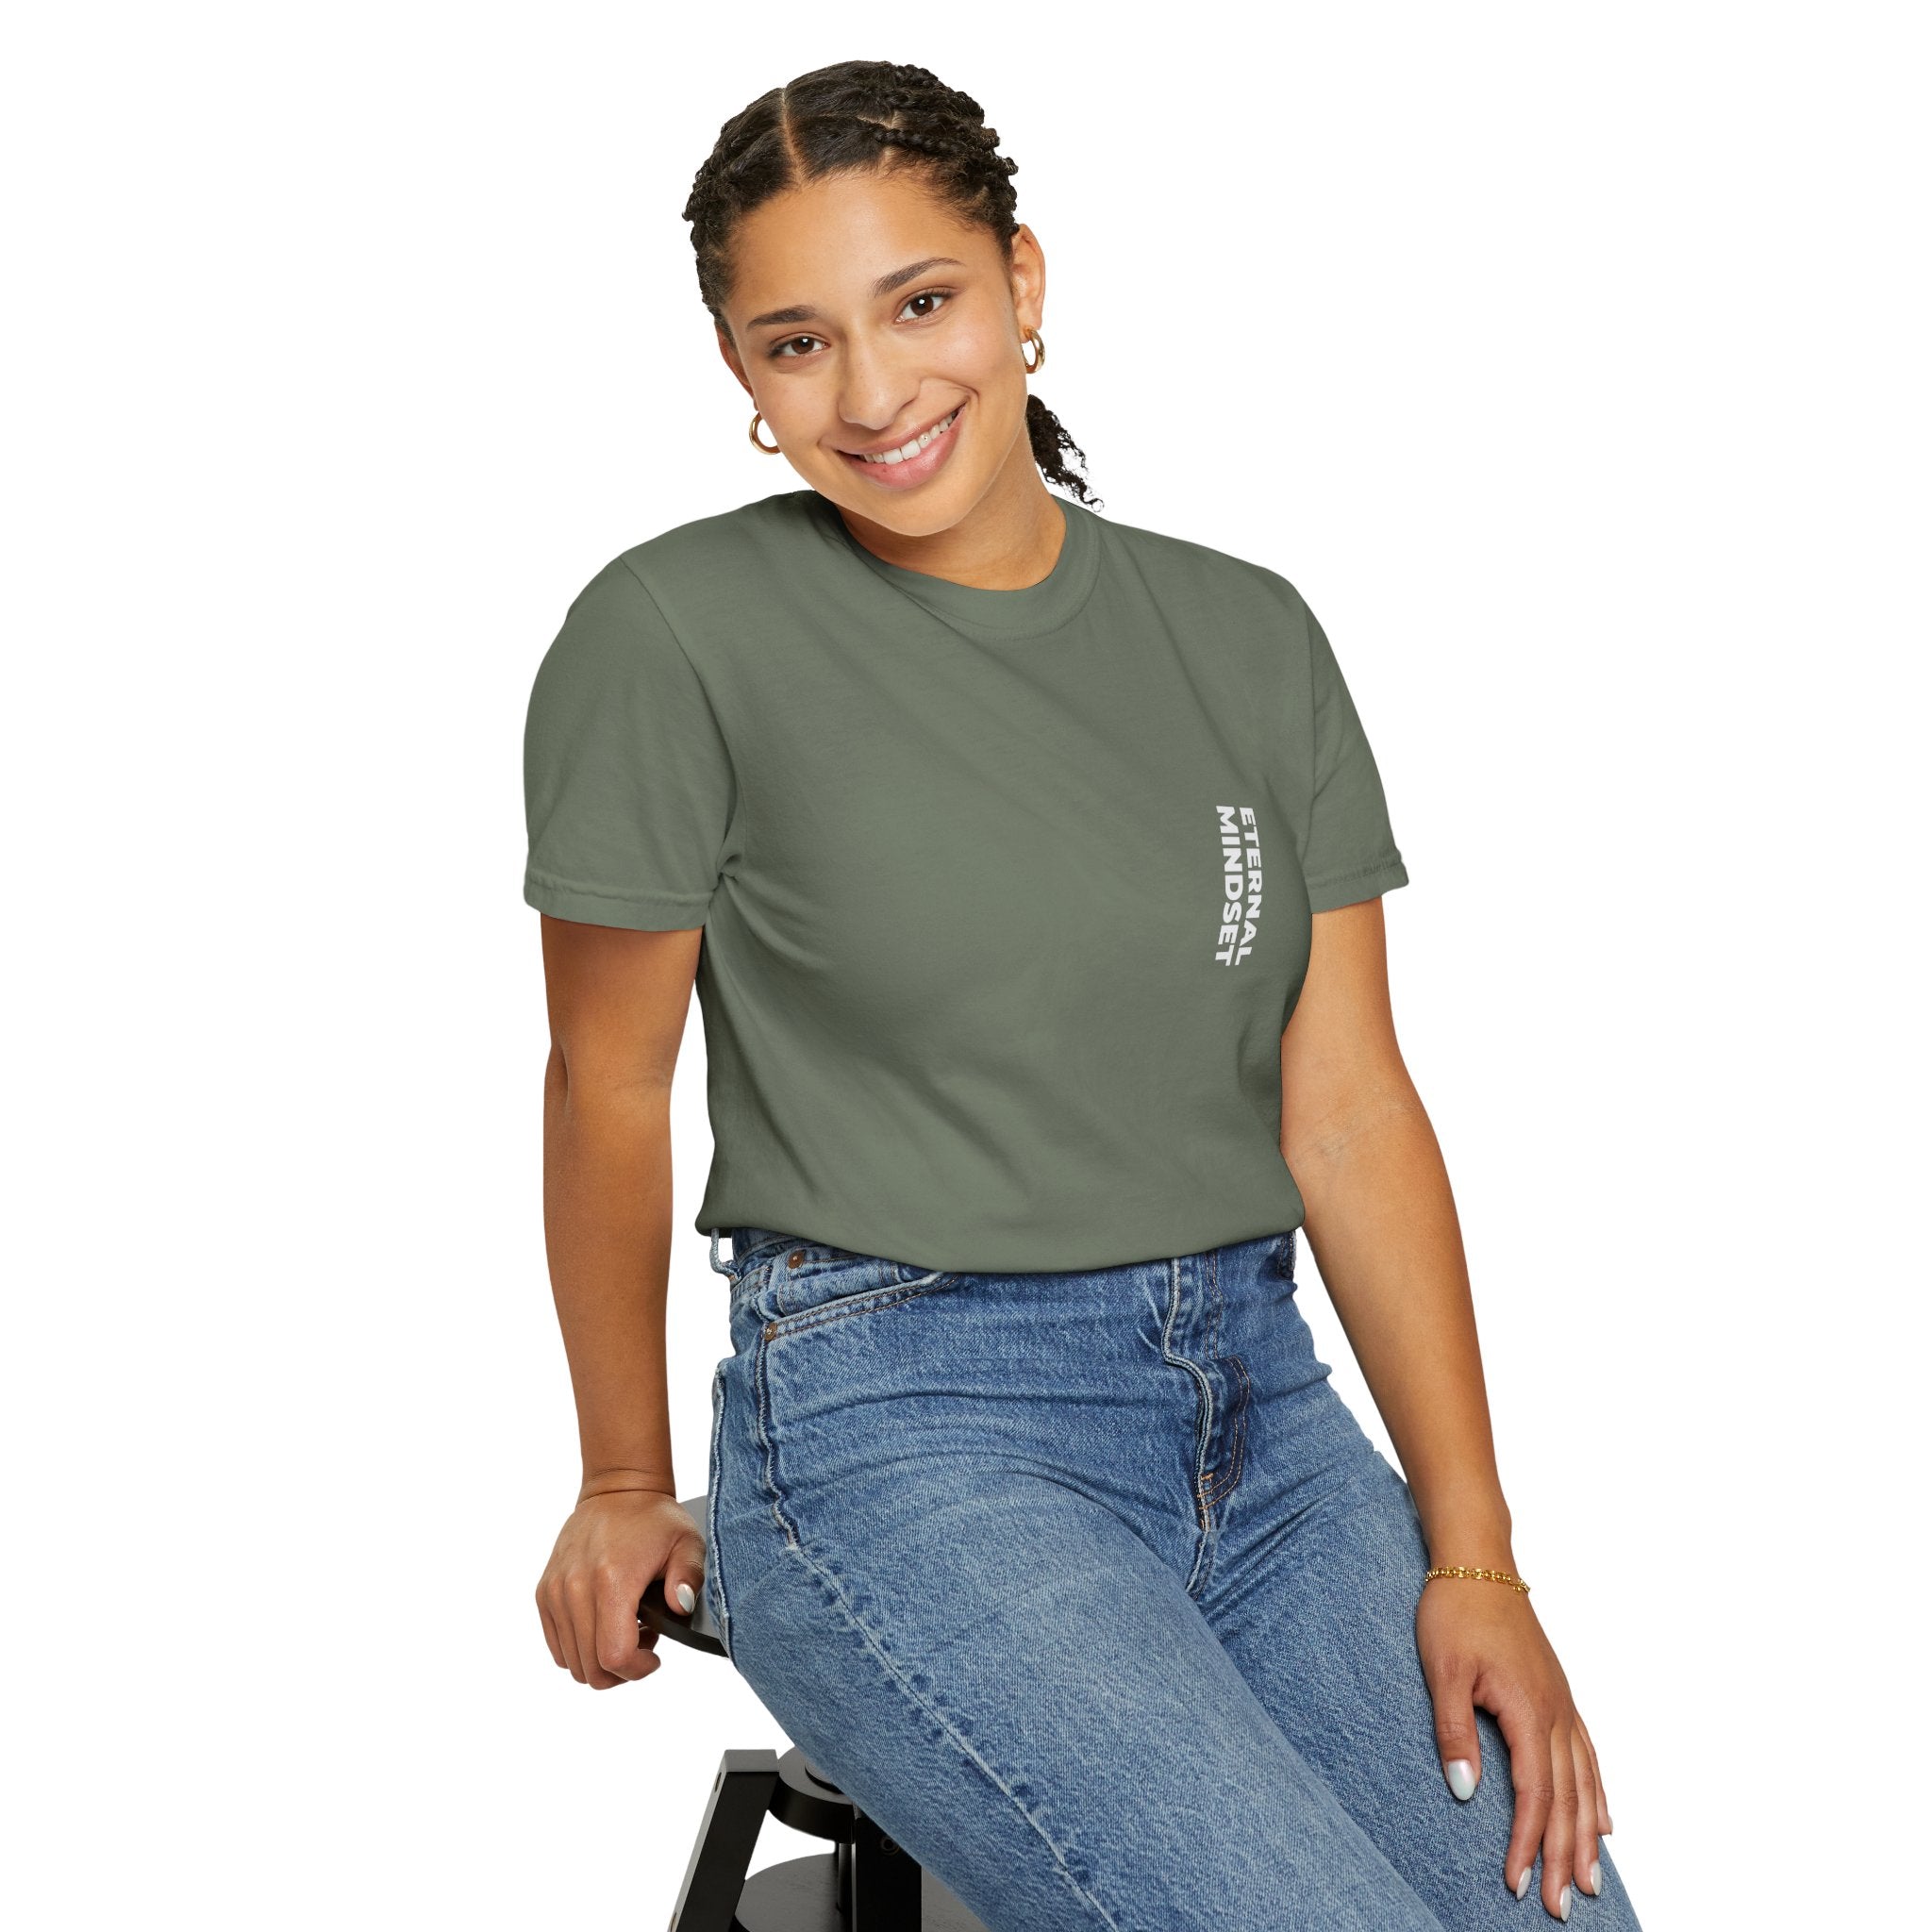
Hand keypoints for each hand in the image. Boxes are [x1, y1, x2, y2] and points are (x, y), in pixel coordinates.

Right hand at [535, 1484, 705, 1688]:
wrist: (618, 1490)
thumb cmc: (654, 1519)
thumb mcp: (687, 1543)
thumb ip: (689, 1578)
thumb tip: (681, 1606)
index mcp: (612, 1579)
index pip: (614, 1655)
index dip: (638, 1670)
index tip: (654, 1657)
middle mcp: (576, 1587)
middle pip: (591, 1667)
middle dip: (622, 1672)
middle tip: (643, 1645)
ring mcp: (556, 1591)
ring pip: (571, 1662)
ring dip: (600, 1660)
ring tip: (625, 1632)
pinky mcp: (545, 1592)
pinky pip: (557, 1646)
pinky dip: (579, 1649)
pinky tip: (604, 1626)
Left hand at [1416, 1574, 1612, 1919]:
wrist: (1478, 1563)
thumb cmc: (1454, 1612)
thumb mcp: (1443, 1671)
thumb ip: (1454, 1732)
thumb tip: (1463, 1793)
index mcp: (1529, 1710)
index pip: (1533, 1794)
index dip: (1526, 1843)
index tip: (1515, 1883)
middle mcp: (1556, 1712)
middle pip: (1566, 1799)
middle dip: (1563, 1856)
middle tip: (1562, 1907)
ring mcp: (1563, 1703)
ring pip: (1585, 1783)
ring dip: (1587, 1836)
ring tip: (1590, 1882)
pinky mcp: (1560, 1694)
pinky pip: (1588, 1755)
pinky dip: (1598, 1794)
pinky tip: (1604, 1820)